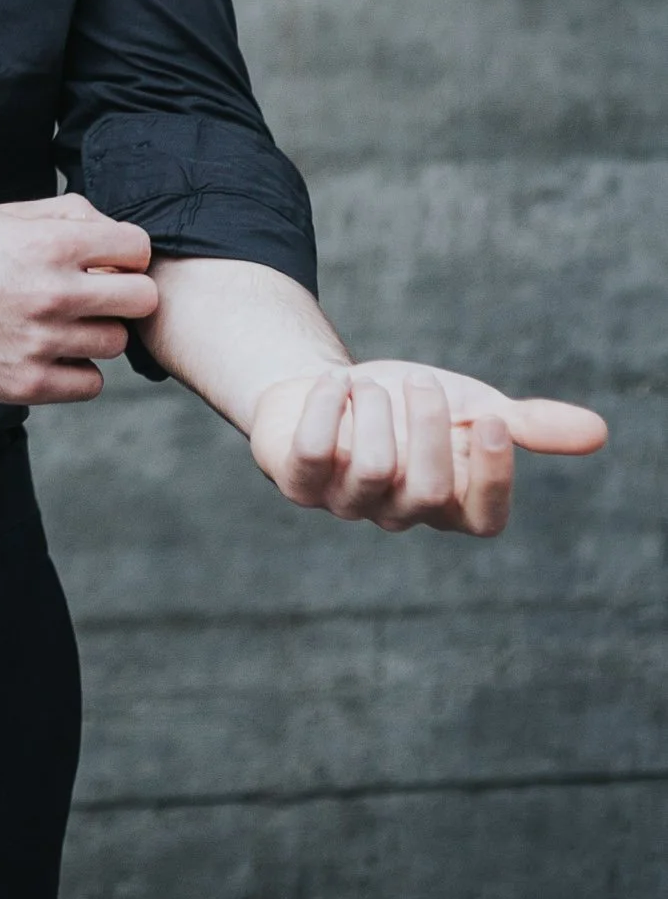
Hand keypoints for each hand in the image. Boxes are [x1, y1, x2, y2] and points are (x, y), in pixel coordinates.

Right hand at [0, 195, 158, 399]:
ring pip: (115, 342)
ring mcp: (39, 343)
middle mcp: (50, 293)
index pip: (138, 249)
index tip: (109, 261)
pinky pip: (89, 383)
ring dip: (95, 332)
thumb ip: (64, 216)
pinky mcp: (25, 385)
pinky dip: (76, 370)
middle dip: (124, 294)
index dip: (126, 254)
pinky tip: (49, 353)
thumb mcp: (3, 215)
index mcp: (48, 243)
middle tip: (97, 295)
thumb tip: (112, 227)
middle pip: (141, 300)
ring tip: (60, 323)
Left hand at [247, 360, 607, 536]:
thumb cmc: (408, 407)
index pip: (485, 518)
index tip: (488, 418)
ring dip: (377, 407)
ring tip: (369, 384)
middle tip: (419, 379)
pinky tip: (335, 382)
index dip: (491, 475)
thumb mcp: (470, 408)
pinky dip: (329, 405)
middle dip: (429, 423)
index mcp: (451, 505)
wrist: (325, 389)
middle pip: (430, 489)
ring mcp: (348, 504)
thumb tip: (598, 431)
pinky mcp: (300, 482)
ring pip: (376, 469)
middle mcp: (402, 514)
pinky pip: (316, 452)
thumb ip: (526, 426)